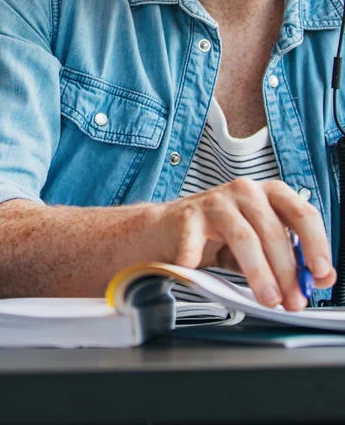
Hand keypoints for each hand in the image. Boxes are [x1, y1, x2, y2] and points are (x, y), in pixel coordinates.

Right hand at [161, 179, 334, 309]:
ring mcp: (216, 201)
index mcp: (269, 195)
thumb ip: (289, 259)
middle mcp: (245, 192)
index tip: (320, 273)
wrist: (170, 229)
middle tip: (292, 299)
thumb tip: (318, 279)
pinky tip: (197, 272)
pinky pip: (197, 240)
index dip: (316, 245)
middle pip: (273, 231)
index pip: (302, 214)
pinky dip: (198, 259)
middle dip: (287, 272)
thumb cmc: (219, 235)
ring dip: (259, 273)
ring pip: (244, 237)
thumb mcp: (261, 245)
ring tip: (267, 298)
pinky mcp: (188, 215)